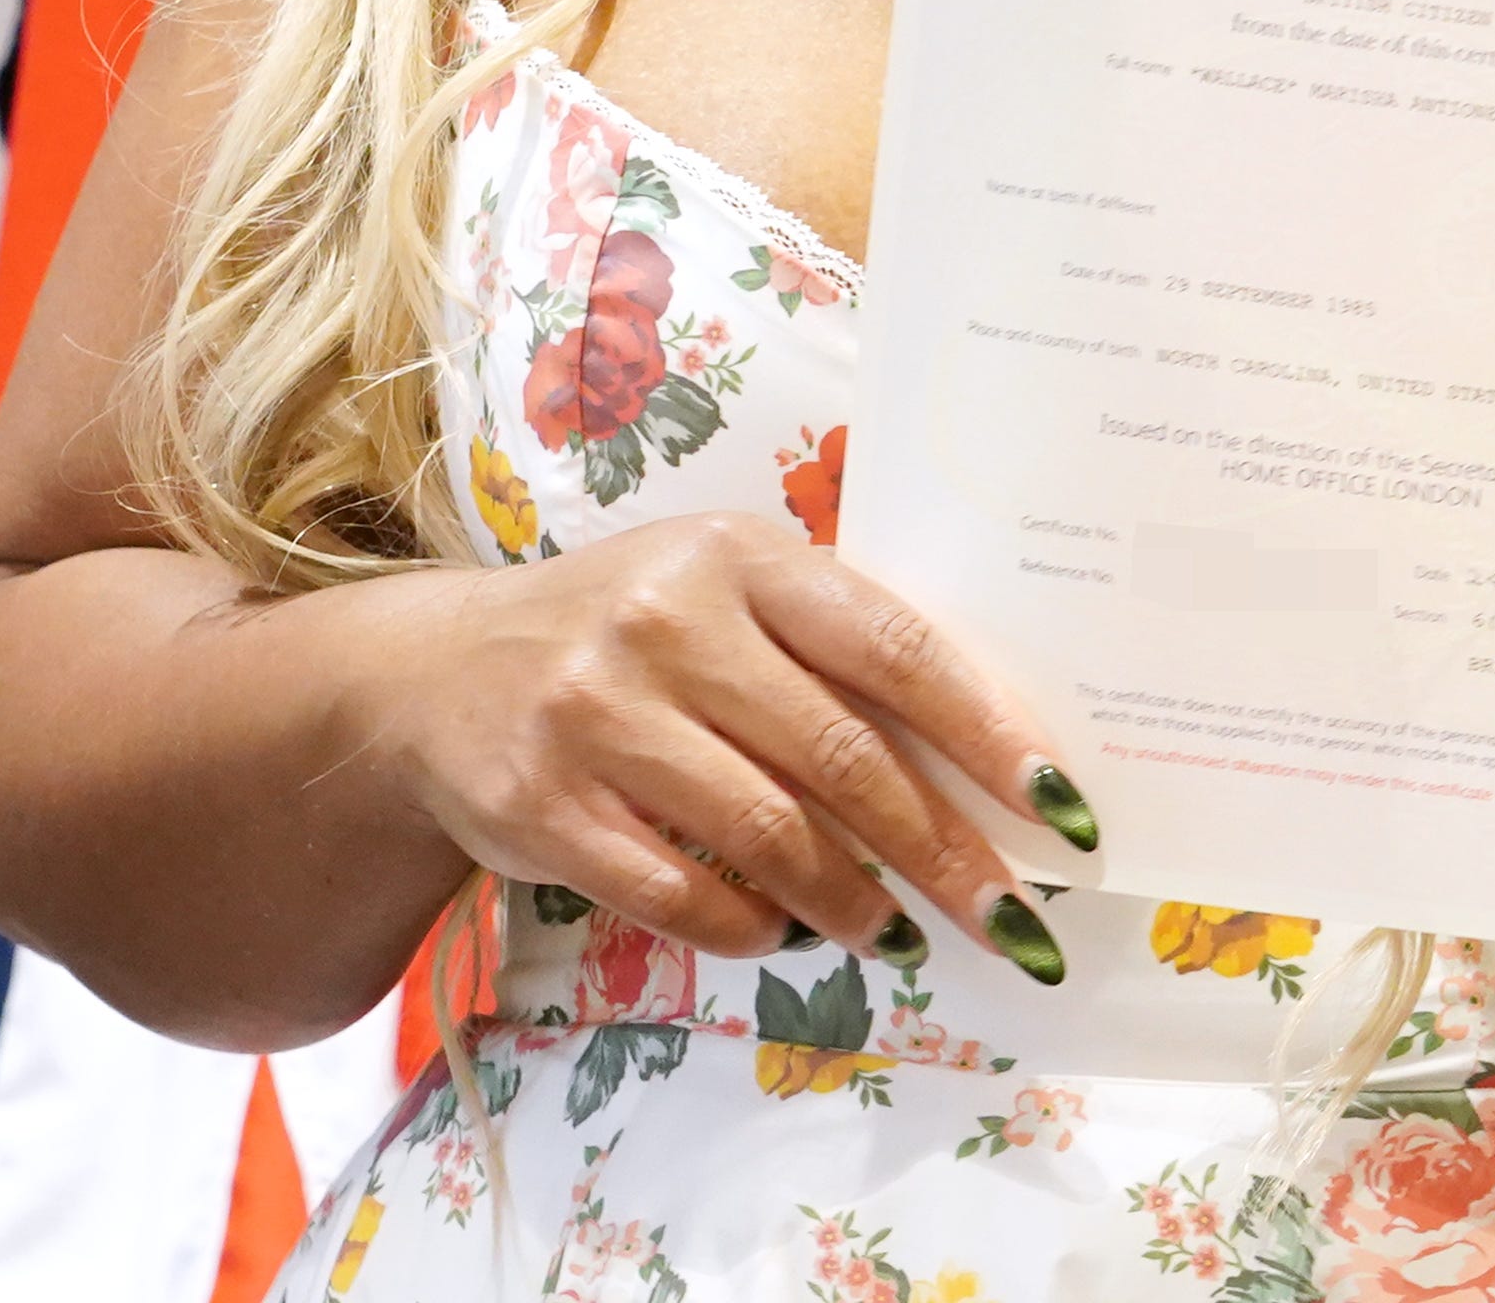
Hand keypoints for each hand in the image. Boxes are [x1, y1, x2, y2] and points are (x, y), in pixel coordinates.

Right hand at [362, 508, 1091, 980]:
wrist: (435, 676)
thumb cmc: (629, 635)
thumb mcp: (727, 596)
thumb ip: (836, 648)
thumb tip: (991, 757)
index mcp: (740, 556)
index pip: (894, 647)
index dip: (987, 732)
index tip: (1059, 804)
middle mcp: (668, 622)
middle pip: (844, 758)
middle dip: (946, 852)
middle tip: (1012, 918)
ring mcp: (598, 714)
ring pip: (769, 834)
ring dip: (854, 902)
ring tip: (897, 933)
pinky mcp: (540, 805)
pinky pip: (679, 893)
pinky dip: (752, 930)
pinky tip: (787, 937)